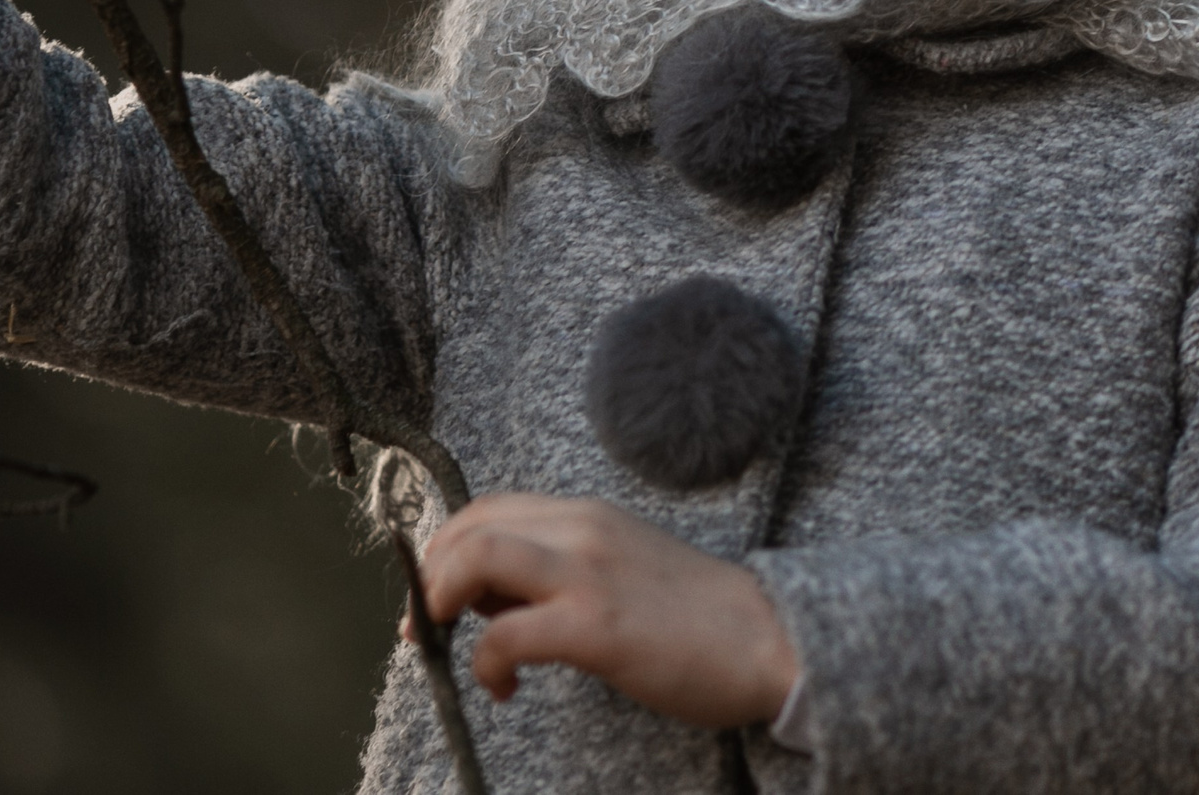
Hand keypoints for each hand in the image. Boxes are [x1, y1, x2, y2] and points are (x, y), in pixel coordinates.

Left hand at [413, 493, 798, 729]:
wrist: (772, 638)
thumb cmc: (699, 617)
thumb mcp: (622, 566)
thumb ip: (563, 568)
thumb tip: (491, 598)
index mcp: (587, 515)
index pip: (488, 510)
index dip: (446, 549)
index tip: (438, 594)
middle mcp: (581, 530)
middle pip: (471, 527)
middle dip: (430, 577)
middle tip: (426, 627)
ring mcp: (587, 574)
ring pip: (477, 558)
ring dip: (441, 601)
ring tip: (447, 646)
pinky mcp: (596, 626)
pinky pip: (507, 635)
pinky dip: (485, 662)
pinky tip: (505, 689)